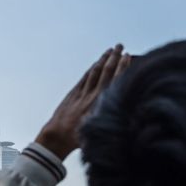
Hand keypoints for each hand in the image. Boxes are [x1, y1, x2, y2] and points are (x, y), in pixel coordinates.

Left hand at [36, 44, 130, 159]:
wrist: (57, 137)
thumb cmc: (78, 139)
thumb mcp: (100, 132)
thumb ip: (111, 121)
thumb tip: (127, 118)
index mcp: (101, 104)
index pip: (115, 80)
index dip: (122, 67)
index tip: (127, 56)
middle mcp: (93, 95)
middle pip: (106, 71)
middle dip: (114, 57)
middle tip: (120, 46)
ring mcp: (82, 93)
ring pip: (95, 72)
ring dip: (103, 59)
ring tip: (110, 50)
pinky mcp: (74, 94)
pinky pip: (85, 77)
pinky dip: (92, 69)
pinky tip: (97, 63)